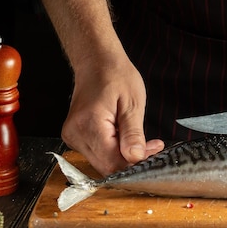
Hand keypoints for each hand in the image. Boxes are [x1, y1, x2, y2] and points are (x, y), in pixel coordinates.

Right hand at [40, 0, 163, 175]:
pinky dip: (114, 150)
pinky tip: (125, 138)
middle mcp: (76, 135)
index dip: (134, 164)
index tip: (153, 152)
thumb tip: (135, 158)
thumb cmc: (116, 76)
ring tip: (142, 140)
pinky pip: (97, 153)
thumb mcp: (132, 103)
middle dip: (131, 161)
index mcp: (89, 125)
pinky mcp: (75, 137)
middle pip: (106, 166)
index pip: (112, 162)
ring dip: (124, 156)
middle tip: (152, 146)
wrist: (96, 62)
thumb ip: (133, 134)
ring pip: (102, 162)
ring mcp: (73, 137)